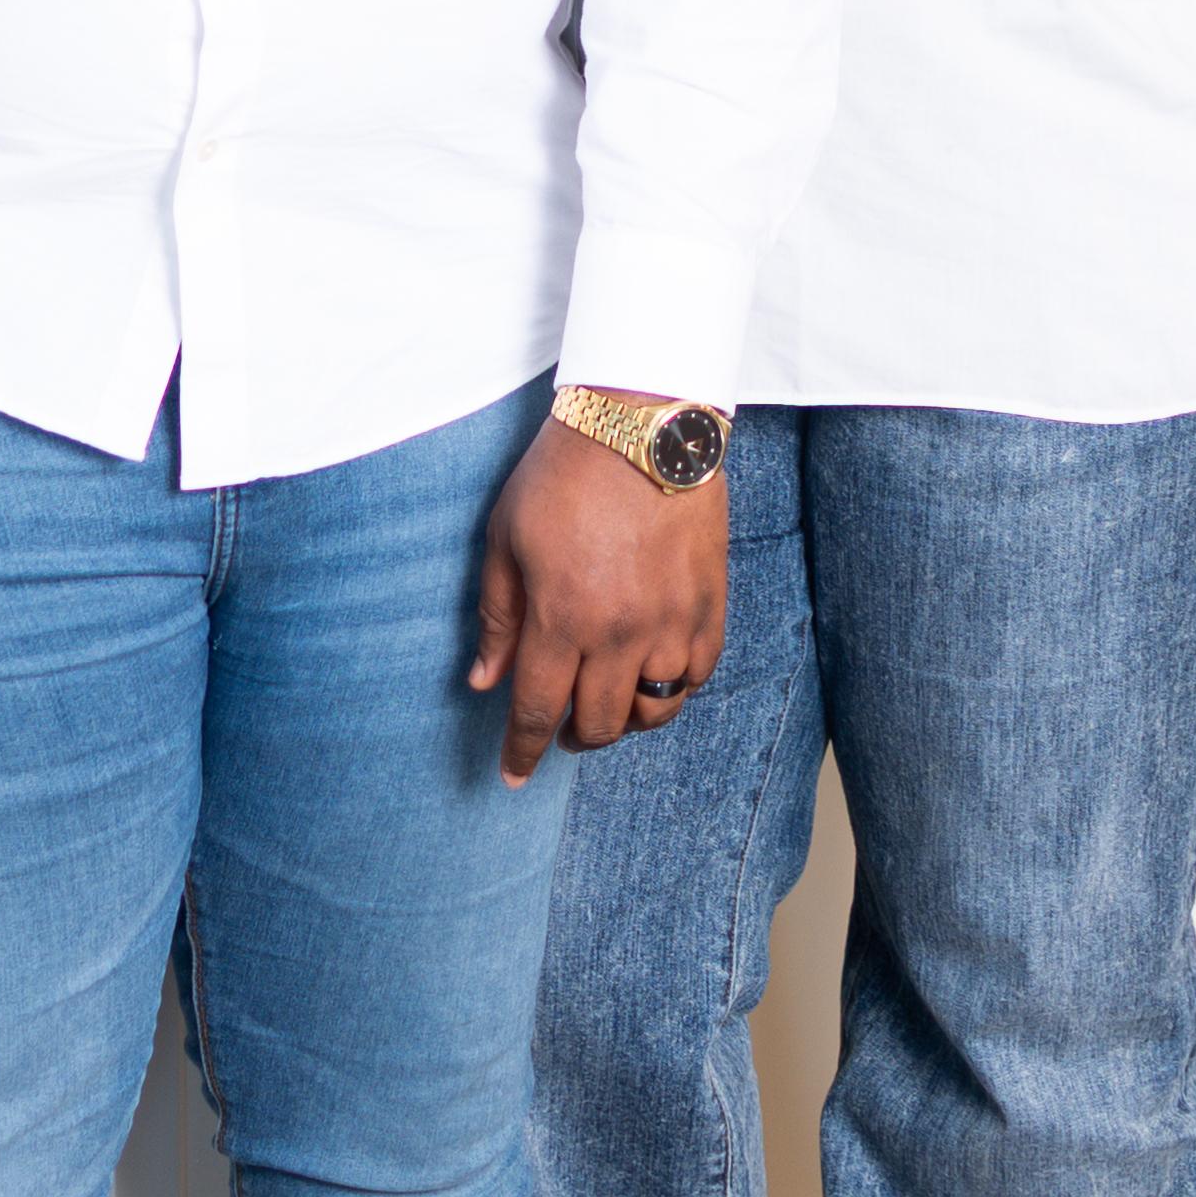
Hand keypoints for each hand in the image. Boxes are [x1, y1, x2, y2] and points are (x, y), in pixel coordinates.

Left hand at [470, 411, 727, 783]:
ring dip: (627, 720)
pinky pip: (698, 674)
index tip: (513, 775)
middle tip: (561, 727)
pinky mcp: (710, 603)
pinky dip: (675, 686)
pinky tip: (654, 671)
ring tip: (608, 703)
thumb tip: (484, 681)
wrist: (642, 421)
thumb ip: (497, 616)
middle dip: (574, 737)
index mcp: (563, 617)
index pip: (539, 710)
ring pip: (656, 711)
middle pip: (600, 724)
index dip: (523, 750)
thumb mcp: (506, 537)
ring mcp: (673, 621)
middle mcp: (621, 632)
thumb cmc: (564, 472)